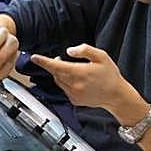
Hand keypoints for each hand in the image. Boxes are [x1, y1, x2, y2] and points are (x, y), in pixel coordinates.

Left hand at [29, 44, 146, 122]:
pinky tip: (76, 80)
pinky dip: (65, 82)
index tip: (34, 57)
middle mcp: (74, 84)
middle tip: (56, 59)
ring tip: (70, 68)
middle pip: (55, 73)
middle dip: (52, 65)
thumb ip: (85, 50)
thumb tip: (69, 51)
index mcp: (79, 72)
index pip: (56, 66)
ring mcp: (73, 94)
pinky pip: (64, 89)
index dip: (44, 61)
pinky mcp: (74, 100)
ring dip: (59, 73)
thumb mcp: (101, 56)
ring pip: (58, 81)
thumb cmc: (110, 75)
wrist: (116, 95)